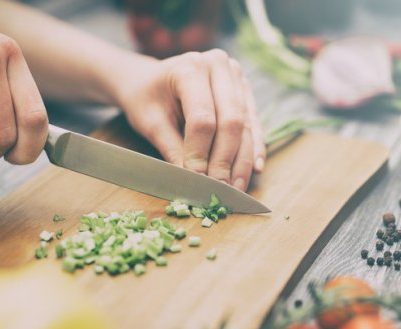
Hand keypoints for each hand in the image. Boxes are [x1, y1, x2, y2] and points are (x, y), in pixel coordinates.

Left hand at [117, 49, 265, 190]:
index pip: (202, 118)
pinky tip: (255, 169)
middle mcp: (219, 66)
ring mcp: (236, 77)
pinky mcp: (244, 91)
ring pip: (246, 125)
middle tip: (220, 189)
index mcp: (190, 68)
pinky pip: (254, 123)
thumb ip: (173, 151)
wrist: (148, 79)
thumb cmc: (145, 98)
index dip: (200, 153)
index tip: (196, 180)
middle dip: (225, 160)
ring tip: (236, 188)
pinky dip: (254, 148)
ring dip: (243, 160)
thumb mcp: (151, 124)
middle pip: (231, 121)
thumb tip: (192, 182)